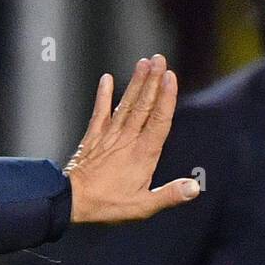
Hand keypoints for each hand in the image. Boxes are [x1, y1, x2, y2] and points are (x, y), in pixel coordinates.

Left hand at [64, 54, 200, 222]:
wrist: (70, 201)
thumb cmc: (107, 205)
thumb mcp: (142, 206)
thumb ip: (169, 194)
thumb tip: (194, 188)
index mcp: (143, 154)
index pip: (159, 121)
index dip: (166, 98)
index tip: (170, 76)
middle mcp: (127, 140)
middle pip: (144, 105)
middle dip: (153, 81)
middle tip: (160, 59)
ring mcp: (109, 136)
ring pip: (126, 105)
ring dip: (136, 83)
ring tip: (143, 62)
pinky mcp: (93, 137)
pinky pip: (99, 112)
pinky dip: (103, 95)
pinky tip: (107, 79)